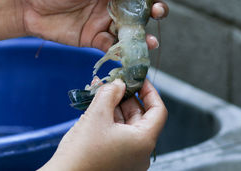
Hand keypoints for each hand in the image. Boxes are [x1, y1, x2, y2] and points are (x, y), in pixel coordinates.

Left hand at [21, 0, 167, 51]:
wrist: (27, 9)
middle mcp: (112, 0)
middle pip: (140, 5)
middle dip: (153, 8)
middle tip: (156, 12)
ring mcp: (105, 20)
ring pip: (131, 28)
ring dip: (143, 34)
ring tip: (150, 41)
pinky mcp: (96, 38)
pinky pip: (114, 45)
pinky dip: (123, 51)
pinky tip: (131, 53)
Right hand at [39, 79, 166, 170]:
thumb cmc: (82, 154)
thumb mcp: (97, 115)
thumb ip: (110, 93)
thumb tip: (119, 84)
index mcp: (143, 141)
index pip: (158, 110)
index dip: (149, 91)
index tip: (139, 79)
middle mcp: (140, 152)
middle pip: (141, 117)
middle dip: (127, 97)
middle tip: (115, 82)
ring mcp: (129, 159)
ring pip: (127, 125)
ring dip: (115, 107)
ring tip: (101, 92)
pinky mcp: (116, 161)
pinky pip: (118, 135)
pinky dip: (110, 120)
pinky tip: (97, 107)